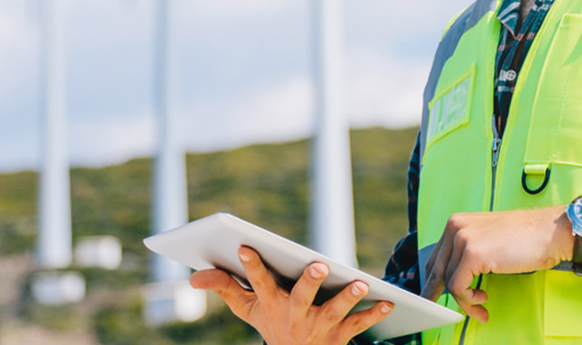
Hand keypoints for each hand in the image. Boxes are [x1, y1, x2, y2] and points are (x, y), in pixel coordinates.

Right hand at [190, 246, 392, 344]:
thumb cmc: (272, 322)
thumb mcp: (247, 309)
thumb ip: (224, 288)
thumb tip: (194, 276)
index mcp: (270, 304)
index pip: (257, 282)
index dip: (251, 265)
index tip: (246, 246)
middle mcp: (294, 316)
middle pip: (301, 297)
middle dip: (310, 282)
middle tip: (320, 265)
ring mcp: (319, 326)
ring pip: (334, 311)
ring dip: (348, 297)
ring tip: (360, 283)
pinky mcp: (340, 334)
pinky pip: (359, 324)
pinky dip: (373, 313)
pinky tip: (387, 302)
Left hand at [419, 205, 571, 322]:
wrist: (550, 232)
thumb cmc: (527, 238)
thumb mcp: (488, 240)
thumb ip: (468, 253)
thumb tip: (454, 277)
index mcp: (458, 222)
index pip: (436, 257)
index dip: (434, 281)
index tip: (434, 297)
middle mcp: (455, 227)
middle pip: (436, 270)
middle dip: (438, 295)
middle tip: (441, 312)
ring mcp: (463, 239)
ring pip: (448, 282)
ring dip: (464, 301)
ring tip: (481, 306)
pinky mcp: (473, 254)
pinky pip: (459, 288)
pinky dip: (469, 301)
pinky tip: (483, 299)